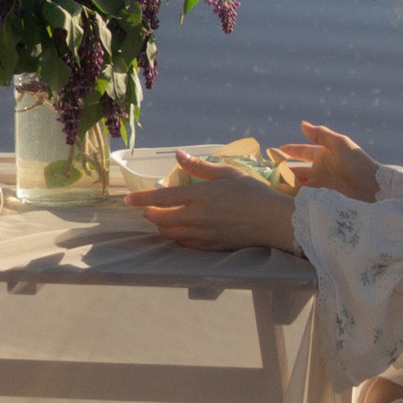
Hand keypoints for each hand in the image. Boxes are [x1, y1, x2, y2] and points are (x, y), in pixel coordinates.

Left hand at [132, 162, 297, 254]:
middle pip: (161, 219)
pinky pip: (185, 245)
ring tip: (162, 218)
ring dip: (162, 226)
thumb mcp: (227, 173)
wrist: (274, 221)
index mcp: (199, 195)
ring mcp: (203, 235)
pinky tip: (181, 232)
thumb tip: (178, 155)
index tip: (127, 200)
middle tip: (148, 208)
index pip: (161, 198)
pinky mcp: (211, 248)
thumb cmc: (254, 193)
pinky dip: (177, 238)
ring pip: (170, 234)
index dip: (141, 199)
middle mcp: (197, 217)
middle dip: (149, 214)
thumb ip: (199, 166)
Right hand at [276, 123, 378, 199]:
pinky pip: (306, 193)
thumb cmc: (357, 162)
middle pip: (297, 168)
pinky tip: (286, 197)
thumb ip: (320, 134)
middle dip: (283, 169)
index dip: (287, 151)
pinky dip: (296, 194)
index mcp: (323, 153)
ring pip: (299, 182)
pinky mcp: (325, 195)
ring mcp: (322, 182)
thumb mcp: (339, 144)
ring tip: (272, 186)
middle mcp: (321, 167)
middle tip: (266, 172)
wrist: (373, 186)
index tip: (272, 151)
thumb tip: (302, 123)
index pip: (301, 151)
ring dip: (287, 182)